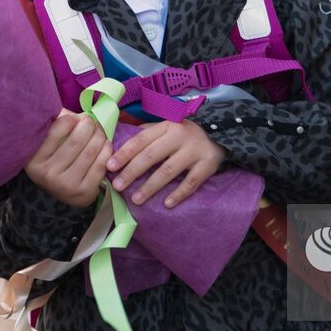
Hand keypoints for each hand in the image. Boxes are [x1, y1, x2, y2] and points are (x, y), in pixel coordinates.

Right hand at [25, 111, 111, 208]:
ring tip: (99, 131)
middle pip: (76, 140)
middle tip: (92, 122)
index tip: (75, 118)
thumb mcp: (48, 144)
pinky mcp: (84, 192)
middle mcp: (47, 174)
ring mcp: (66, 185)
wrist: (60, 194)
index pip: (55, 131)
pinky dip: (106, 150)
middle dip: (89, 126)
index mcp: (34, 159)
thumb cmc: (55, 159)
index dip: (69, 120)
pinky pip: (100, 165)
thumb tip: (75, 111)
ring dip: (99, 136)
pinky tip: (105, 144)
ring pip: (91, 151)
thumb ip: (58, 124)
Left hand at [106, 120, 226, 208]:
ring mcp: (194, 151)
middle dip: (132, 172)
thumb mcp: (166, 127)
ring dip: (151, 186)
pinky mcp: (208, 165)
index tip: (109, 166)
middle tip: (118, 186)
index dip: (124, 153)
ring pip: (169, 170)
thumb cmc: (184, 134)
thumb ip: (146, 133)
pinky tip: (167, 203)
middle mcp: (180, 136)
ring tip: (136, 199)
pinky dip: (179, 193)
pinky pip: (191, 182)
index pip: (141, 139)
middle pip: (152, 155)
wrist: (220, 134)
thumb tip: (117, 143)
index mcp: (166, 126)